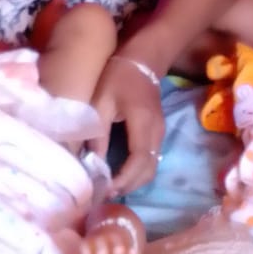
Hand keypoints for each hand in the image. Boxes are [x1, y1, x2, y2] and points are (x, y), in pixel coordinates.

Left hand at [87, 56, 165, 194]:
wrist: (142, 60)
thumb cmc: (118, 77)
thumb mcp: (101, 101)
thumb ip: (98, 133)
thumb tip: (92, 163)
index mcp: (143, 122)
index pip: (139, 160)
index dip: (124, 179)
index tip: (105, 189)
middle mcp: (156, 132)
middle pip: (149, 170)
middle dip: (128, 186)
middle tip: (104, 193)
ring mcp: (160, 133)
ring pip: (152, 168)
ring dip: (133, 182)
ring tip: (110, 187)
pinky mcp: (157, 133)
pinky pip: (151, 160)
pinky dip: (137, 172)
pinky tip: (119, 174)